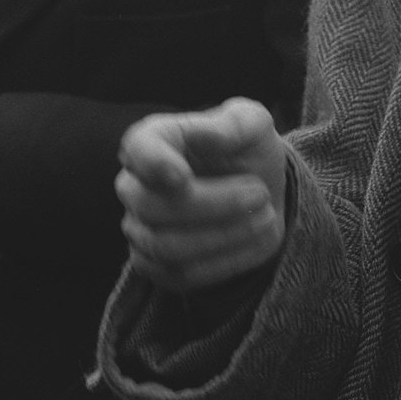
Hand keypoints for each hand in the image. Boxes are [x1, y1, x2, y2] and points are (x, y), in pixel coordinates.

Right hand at [116, 97, 287, 292]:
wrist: (261, 193)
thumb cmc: (250, 151)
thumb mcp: (254, 125)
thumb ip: (234, 125)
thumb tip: (206, 133)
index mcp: (155, 138)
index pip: (137, 146)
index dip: (153, 163)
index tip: (182, 177)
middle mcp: (135, 185)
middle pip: (154, 207)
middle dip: (215, 205)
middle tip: (261, 193)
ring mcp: (139, 228)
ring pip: (167, 246)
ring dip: (225, 234)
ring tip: (265, 215)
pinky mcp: (154, 265)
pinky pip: (181, 274)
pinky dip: (226, 260)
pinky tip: (255, 238)